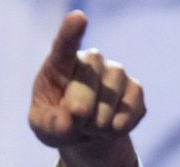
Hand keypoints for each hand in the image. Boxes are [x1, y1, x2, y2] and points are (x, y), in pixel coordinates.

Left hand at [28, 10, 144, 166]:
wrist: (85, 135)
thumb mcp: (44, 128)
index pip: (64, 45)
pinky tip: (109, 129)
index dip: (71, 32)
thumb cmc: (58, 123)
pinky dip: (117, 128)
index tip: (78, 18)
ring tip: (89, 127)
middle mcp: (90, 60)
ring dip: (98, 123)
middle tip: (75, 121)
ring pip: (111, 96)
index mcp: (60, 64)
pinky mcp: (135, 89)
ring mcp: (115, 72)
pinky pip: (130, 110)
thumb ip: (50, 125)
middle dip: (80, 111)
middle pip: (88, 79)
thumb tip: (67, 122)